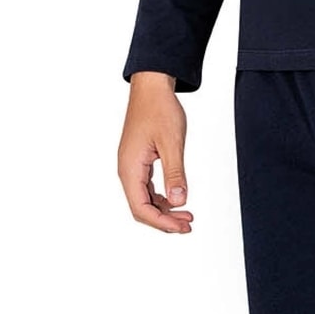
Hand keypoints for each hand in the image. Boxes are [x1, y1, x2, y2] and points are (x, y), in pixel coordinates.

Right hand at [118, 72, 193, 232]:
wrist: (151, 87)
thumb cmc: (159, 109)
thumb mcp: (172, 143)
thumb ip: (175, 174)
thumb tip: (179, 201)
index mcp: (130, 167)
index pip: (141, 208)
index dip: (162, 222)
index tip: (182, 226)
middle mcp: (127, 169)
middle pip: (141, 208)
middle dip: (163, 221)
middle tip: (187, 225)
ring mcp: (132, 165)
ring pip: (144, 199)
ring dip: (164, 210)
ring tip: (186, 215)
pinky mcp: (139, 161)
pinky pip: (147, 187)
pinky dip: (162, 197)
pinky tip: (177, 198)